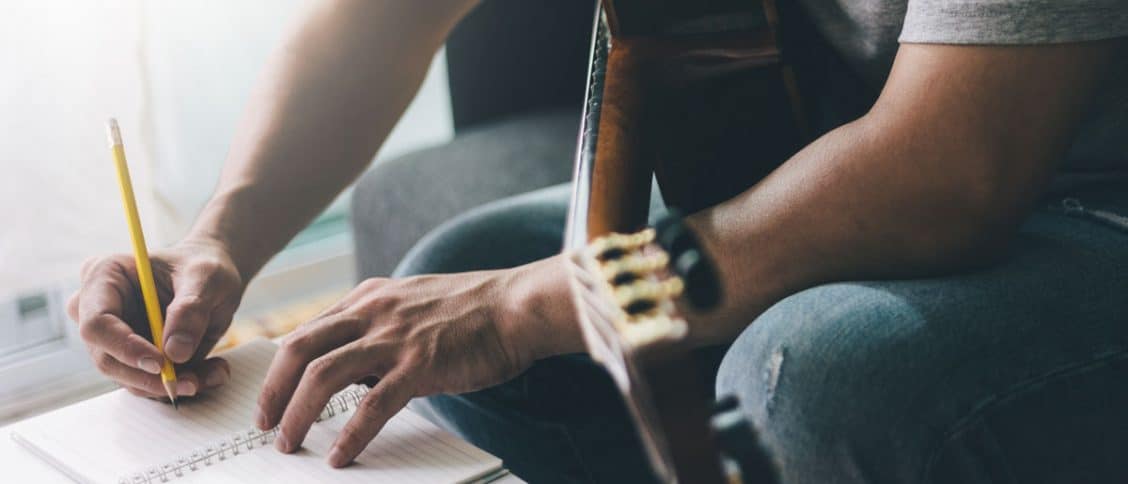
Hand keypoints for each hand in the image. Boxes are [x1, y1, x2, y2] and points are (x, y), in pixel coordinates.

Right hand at [67, 237, 244, 399]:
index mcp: (104, 277)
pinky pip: (150, 383)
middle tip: (191, 381)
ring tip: (215, 372)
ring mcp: (112, 338)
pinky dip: (181, 383)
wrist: (213, 281)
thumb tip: (175, 352)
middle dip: (149, 377)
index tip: (161, 363)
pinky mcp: (131, 359)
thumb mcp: (207, 277)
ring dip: (171, 384)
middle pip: (107, 358)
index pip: (97, 323)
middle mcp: (98, 310)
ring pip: (129, 378)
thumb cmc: (204, 268)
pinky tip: (213, 372)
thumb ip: (191, 309)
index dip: (124, 348)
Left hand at [255, 257, 581, 466]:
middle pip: (299, 348)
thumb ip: (380, 328)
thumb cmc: (474, 312)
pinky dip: (350, 433)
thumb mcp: (413, 305)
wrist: (517, 306)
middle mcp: (373, 311)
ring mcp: (395, 337)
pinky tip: (340, 454)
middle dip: (273, 390)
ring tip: (289, 442)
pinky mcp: (420, 365)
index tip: (271, 396)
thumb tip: (356, 370)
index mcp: (369, 297)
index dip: (281, 367)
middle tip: (265, 423)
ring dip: (297, 412)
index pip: (307, 330)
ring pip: (322, 374)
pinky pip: (372, 405)